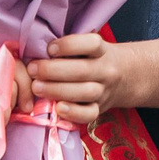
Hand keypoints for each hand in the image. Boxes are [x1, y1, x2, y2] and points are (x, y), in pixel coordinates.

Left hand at [28, 35, 158, 124]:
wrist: (126, 76)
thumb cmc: (96, 58)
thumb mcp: (90, 47)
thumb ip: (71, 47)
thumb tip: (37, 47)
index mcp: (103, 51)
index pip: (91, 44)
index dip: (69, 45)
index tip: (50, 48)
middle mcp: (106, 70)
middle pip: (82, 70)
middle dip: (53, 70)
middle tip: (32, 70)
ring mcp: (104, 91)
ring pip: (84, 92)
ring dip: (57, 90)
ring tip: (36, 87)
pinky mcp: (100, 109)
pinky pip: (89, 114)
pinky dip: (73, 113)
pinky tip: (58, 108)